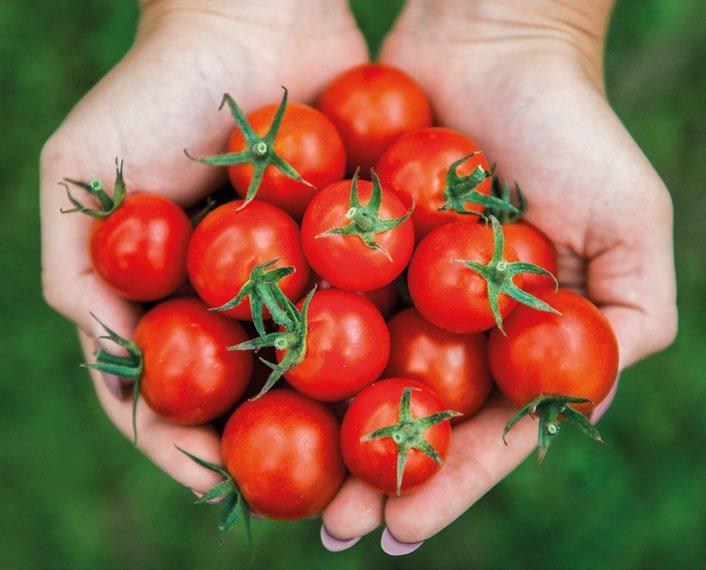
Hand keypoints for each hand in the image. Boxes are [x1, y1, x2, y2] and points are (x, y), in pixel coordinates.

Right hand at [40, 0, 365, 494]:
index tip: (216, 479)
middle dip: (279, 451)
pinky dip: (389, 347)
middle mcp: (238, 298)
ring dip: (342, 417)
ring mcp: (301, 276)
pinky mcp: (357, 246)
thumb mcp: (78, 176)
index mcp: (171, 298)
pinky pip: (374, 307)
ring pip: (322, 364)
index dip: (188, 443)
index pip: (174, 392)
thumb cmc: (155, 89)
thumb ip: (78, 271)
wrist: (251, 19)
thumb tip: (109, 365)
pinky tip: (412, 384)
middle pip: (256, 394)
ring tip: (371, 464)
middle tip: (311, 498)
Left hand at [321, 0, 676, 553]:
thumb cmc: (569, 126)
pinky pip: (321, 305)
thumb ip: (630, 316)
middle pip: (412, 418)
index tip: (401, 530)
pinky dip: (294, 348)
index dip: (447, 484)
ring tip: (292, 488)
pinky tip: (260, 394)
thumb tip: (585, 405)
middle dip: (376, 476)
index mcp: (514, 337)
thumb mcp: (631, 220)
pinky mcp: (352, 249)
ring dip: (327, 433)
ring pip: (358, 377)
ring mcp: (399, 289)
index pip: (482, 429)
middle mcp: (453, 323)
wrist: (491, 43)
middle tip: (332, 528)